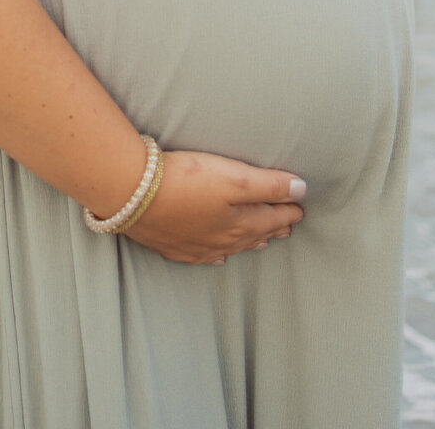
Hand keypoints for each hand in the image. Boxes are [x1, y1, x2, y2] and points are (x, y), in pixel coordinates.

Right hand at [122, 149, 305, 263]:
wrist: (133, 194)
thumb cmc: (187, 181)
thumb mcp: (235, 177)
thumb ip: (270, 186)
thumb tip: (302, 191)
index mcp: (241, 223)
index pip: (274, 217)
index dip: (289, 210)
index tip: (301, 206)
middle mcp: (222, 239)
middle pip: (255, 233)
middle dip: (273, 228)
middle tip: (287, 226)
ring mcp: (197, 245)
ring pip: (232, 247)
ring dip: (250, 242)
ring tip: (263, 241)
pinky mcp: (174, 245)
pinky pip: (204, 256)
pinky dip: (217, 256)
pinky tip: (219, 257)